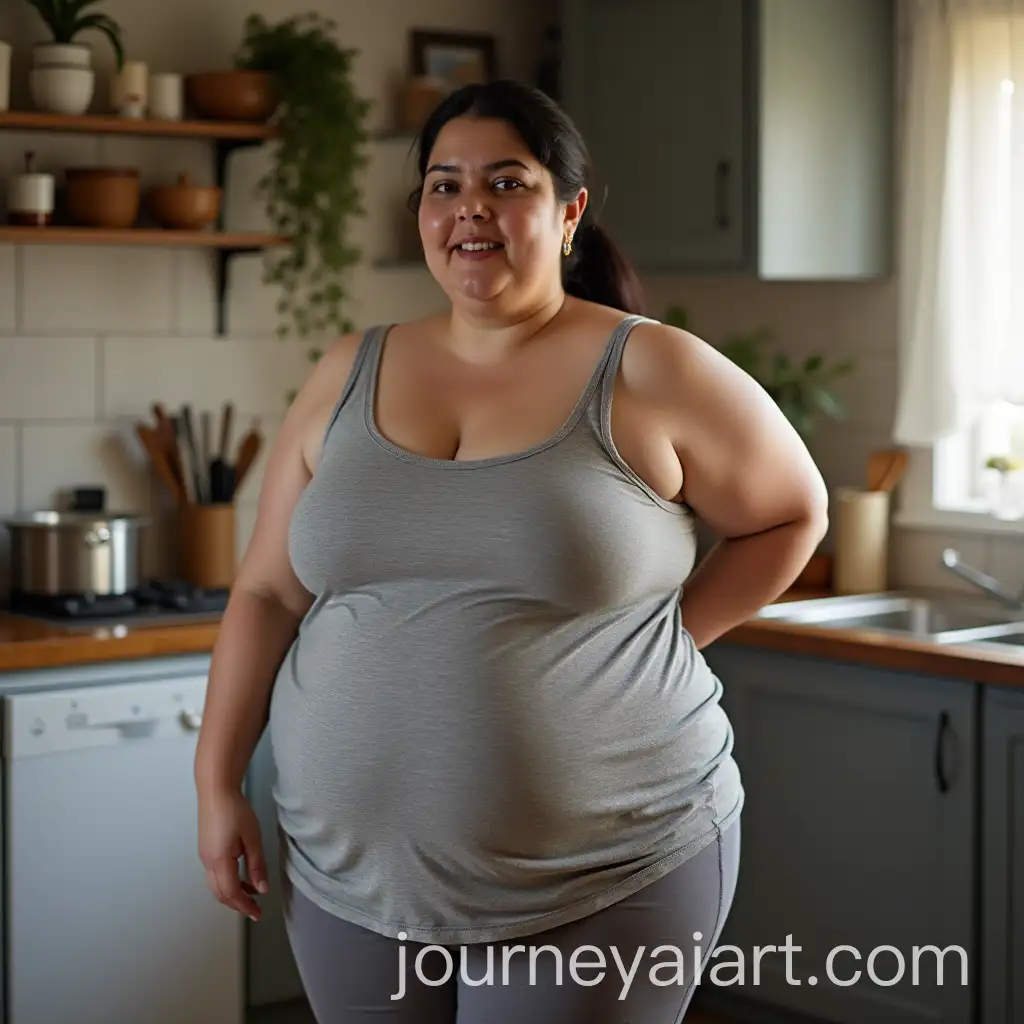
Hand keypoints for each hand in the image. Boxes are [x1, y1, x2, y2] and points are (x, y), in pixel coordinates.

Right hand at [198, 786, 268, 920]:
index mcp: (219, 861)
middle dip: (238, 904)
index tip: (258, 914)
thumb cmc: (235, 810)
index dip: (245, 906)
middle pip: (220, 893)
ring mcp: (204, 856)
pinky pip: (215, 874)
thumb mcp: (252, 837)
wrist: (215, 790)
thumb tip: (261, 889)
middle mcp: (207, 863)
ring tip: (252, 893)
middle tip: (255, 910)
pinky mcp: (205, 849)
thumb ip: (256, 864)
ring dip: (233, 893)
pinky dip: (228, 881)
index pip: (231, 893)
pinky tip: (241, 876)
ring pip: (216, 885)